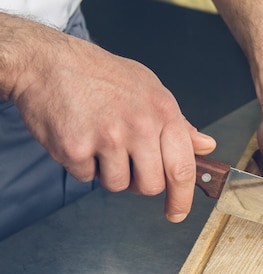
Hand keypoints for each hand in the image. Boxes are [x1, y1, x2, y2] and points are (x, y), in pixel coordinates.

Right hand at [10, 27, 215, 222]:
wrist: (45, 61)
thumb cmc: (100, 74)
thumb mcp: (149, 89)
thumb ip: (179, 123)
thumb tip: (206, 146)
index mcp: (163, 111)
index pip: (183, 167)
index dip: (183, 197)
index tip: (177, 212)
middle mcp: (139, 125)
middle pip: (151, 185)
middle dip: (140, 183)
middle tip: (127, 162)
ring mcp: (107, 137)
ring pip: (118, 185)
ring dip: (108, 172)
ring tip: (99, 141)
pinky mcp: (76, 147)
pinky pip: (86, 177)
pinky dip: (81, 165)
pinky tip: (79, 137)